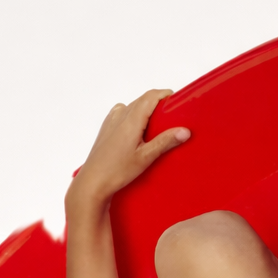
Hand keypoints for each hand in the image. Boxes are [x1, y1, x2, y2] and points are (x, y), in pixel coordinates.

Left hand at [67, 89, 189, 208]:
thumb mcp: (145, 157)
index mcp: (131, 118)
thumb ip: (165, 141)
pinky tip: (137, 135)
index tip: (177, 104)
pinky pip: (124, 114)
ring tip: (154, 131)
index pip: (152, 95)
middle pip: (144, 100)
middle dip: (158, 106)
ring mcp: (111, 119)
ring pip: (134, 107)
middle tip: (170, 121)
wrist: (92, 182)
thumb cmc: (116, 171)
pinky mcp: (107, 126)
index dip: (166, 95)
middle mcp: (120, 114)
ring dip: (146, 112)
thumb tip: (185, 131)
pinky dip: (134, 118)